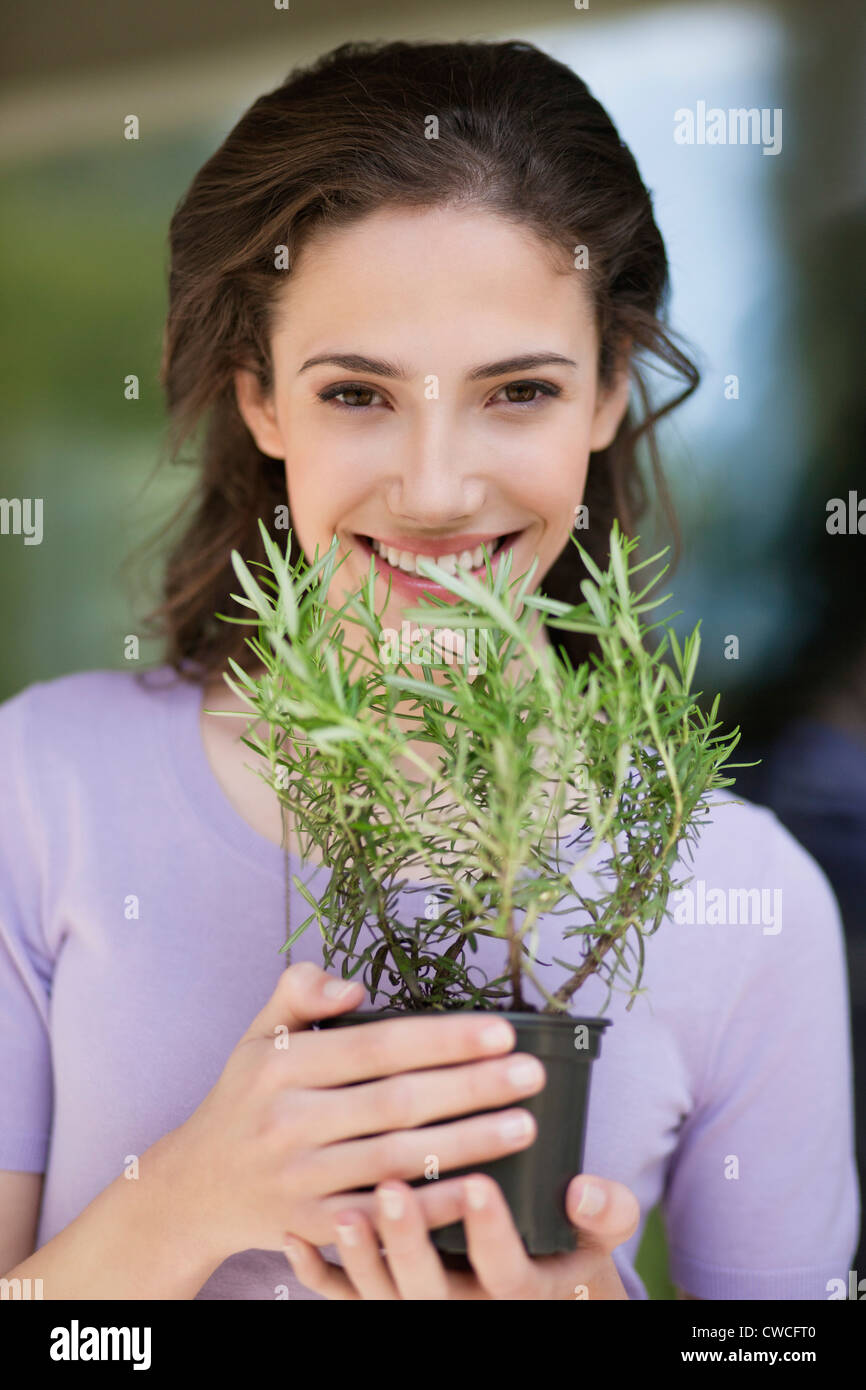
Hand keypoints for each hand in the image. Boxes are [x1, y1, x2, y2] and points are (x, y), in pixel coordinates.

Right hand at [154, 962, 546, 1264]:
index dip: (442, 1039)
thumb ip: (300, 991)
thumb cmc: (243, 1099)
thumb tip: (353, 982)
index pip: (377, 1045)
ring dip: (467, 1144)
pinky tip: (480, 1193)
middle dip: (472, 1088)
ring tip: (525, 1126)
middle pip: (397, 1101)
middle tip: (532, 1075)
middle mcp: (289, 1121)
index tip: (501, 1032)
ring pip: (397, 1159)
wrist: (192, 1189)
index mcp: (283, 1065)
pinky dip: (430, 1208)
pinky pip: (381, 1219)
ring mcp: (299, 1180)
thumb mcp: (258, 1034)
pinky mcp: (309, 1228)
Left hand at [282, 1172, 639, 1299]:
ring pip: (384, 1299)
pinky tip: (293, 1238)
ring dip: (361, 1258)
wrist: (543, 1301)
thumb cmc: (566, 1252)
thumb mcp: (599, 1238)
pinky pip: (348, 1303)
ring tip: (344, 1211)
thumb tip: (585, 1189)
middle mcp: (468, 1309)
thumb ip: (605, 1211)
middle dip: (409, 1241)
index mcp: (520, 1289)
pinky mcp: (389, 1306)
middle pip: (431, 1291)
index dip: (489, 1232)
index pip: (505, 1271)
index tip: (476, 1184)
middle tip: (391, 1189)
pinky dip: (319, 1275)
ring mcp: (423, 1312)